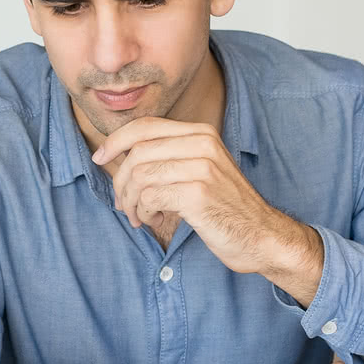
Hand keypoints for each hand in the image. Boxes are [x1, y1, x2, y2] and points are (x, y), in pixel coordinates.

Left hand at [91, 117, 323, 304]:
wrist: (263, 236)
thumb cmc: (225, 208)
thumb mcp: (200, 170)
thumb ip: (168, 158)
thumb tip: (118, 157)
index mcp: (201, 133)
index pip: (144, 126)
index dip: (115, 141)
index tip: (100, 159)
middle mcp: (202, 144)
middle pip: (137, 153)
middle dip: (121, 182)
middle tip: (125, 205)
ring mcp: (201, 167)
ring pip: (139, 176)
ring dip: (131, 202)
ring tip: (142, 216)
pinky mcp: (198, 194)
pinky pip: (149, 197)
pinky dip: (144, 212)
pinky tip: (158, 220)